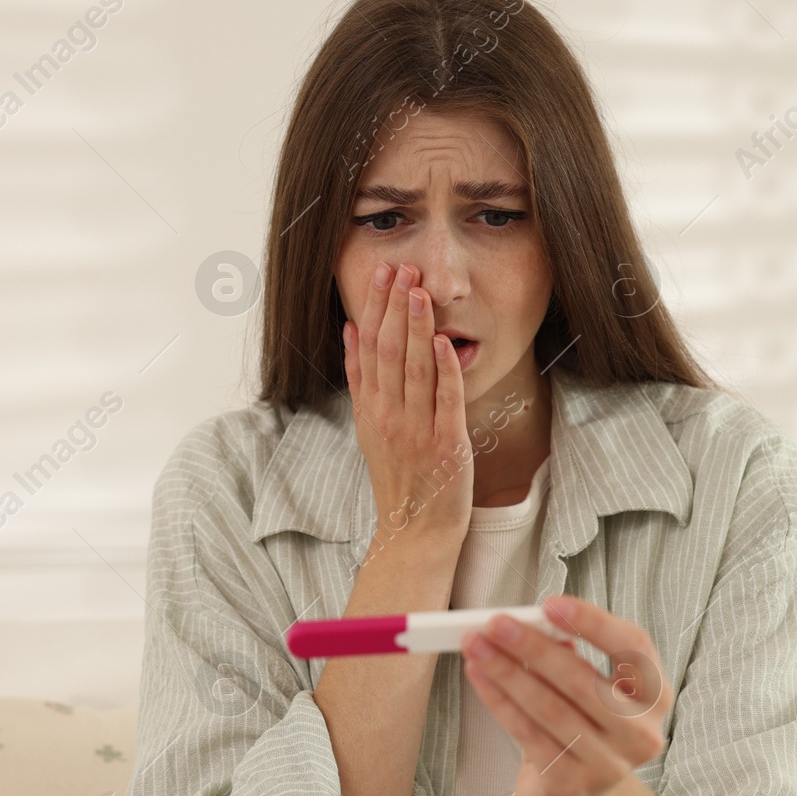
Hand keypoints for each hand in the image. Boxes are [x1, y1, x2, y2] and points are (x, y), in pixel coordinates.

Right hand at [342, 262, 472, 541]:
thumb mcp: (369, 425)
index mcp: (370, 408)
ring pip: (413, 370)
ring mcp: (416, 430)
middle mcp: (389, 416)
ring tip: (418, 291)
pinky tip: (443, 342)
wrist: (416, 528)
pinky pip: (445, 401)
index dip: (375, 307)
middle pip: (388, 352)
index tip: (381, 272)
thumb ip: (360, 377)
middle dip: (395, 307)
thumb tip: (350, 329)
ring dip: (416, 328)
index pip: (369, 347)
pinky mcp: (446, 445)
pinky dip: (443, 371)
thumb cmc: (400, 475)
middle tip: (401, 268)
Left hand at [460, 594, 671, 795]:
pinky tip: (479, 678)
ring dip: (507, 672)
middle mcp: (639, 732)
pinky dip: (498, 701)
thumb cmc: (582, 729)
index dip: (593, 621)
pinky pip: (527, 734)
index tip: (550, 603)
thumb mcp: (586, 689)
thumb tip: (531, 623)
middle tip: (496, 624)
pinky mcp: (571, 785)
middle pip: (582, 679)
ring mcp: (608, 764)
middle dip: (532, 647)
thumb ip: (570, 657)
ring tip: (477, 647)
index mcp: (654, 696)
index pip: (633, 647)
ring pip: (549, 707)